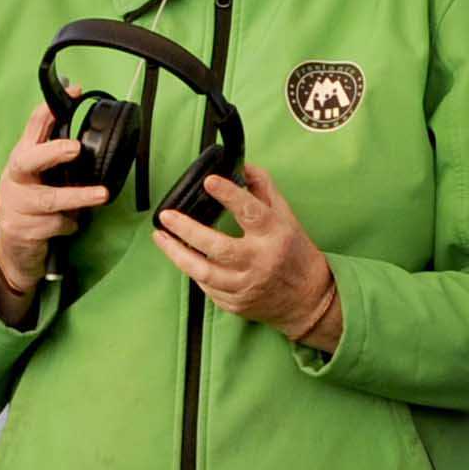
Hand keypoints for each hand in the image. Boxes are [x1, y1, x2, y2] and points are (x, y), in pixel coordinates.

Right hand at [0, 98, 109, 313]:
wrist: (14, 248)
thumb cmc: (34, 205)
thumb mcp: (43, 176)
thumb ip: (57, 155)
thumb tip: (83, 128)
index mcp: (22, 159)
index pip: (33, 128)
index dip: (50, 110)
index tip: (72, 91)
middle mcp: (14, 179)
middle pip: (27, 161)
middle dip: (51, 152)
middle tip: (75, 148)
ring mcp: (14, 205)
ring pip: (48, 200)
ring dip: (77, 197)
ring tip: (100, 195)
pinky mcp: (20, 230)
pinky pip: (53, 225)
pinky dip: (68, 225)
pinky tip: (71, 225)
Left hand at [154, 167, 341, 352]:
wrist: (308, 300)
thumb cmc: (295, 252)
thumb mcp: (286, 216)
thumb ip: (264, 189)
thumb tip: (243, 166)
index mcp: (275, 235)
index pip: (250, 212)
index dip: (229, 195)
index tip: (209, 182)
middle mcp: (260, 261)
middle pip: (218, 247)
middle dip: (187, 230)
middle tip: (167, 216)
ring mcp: (247, 286)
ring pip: (204, 272)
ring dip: (177, 254)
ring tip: (160, 237)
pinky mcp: (236, 303)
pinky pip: (207, 287)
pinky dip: (193, 270)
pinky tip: (182, 256)